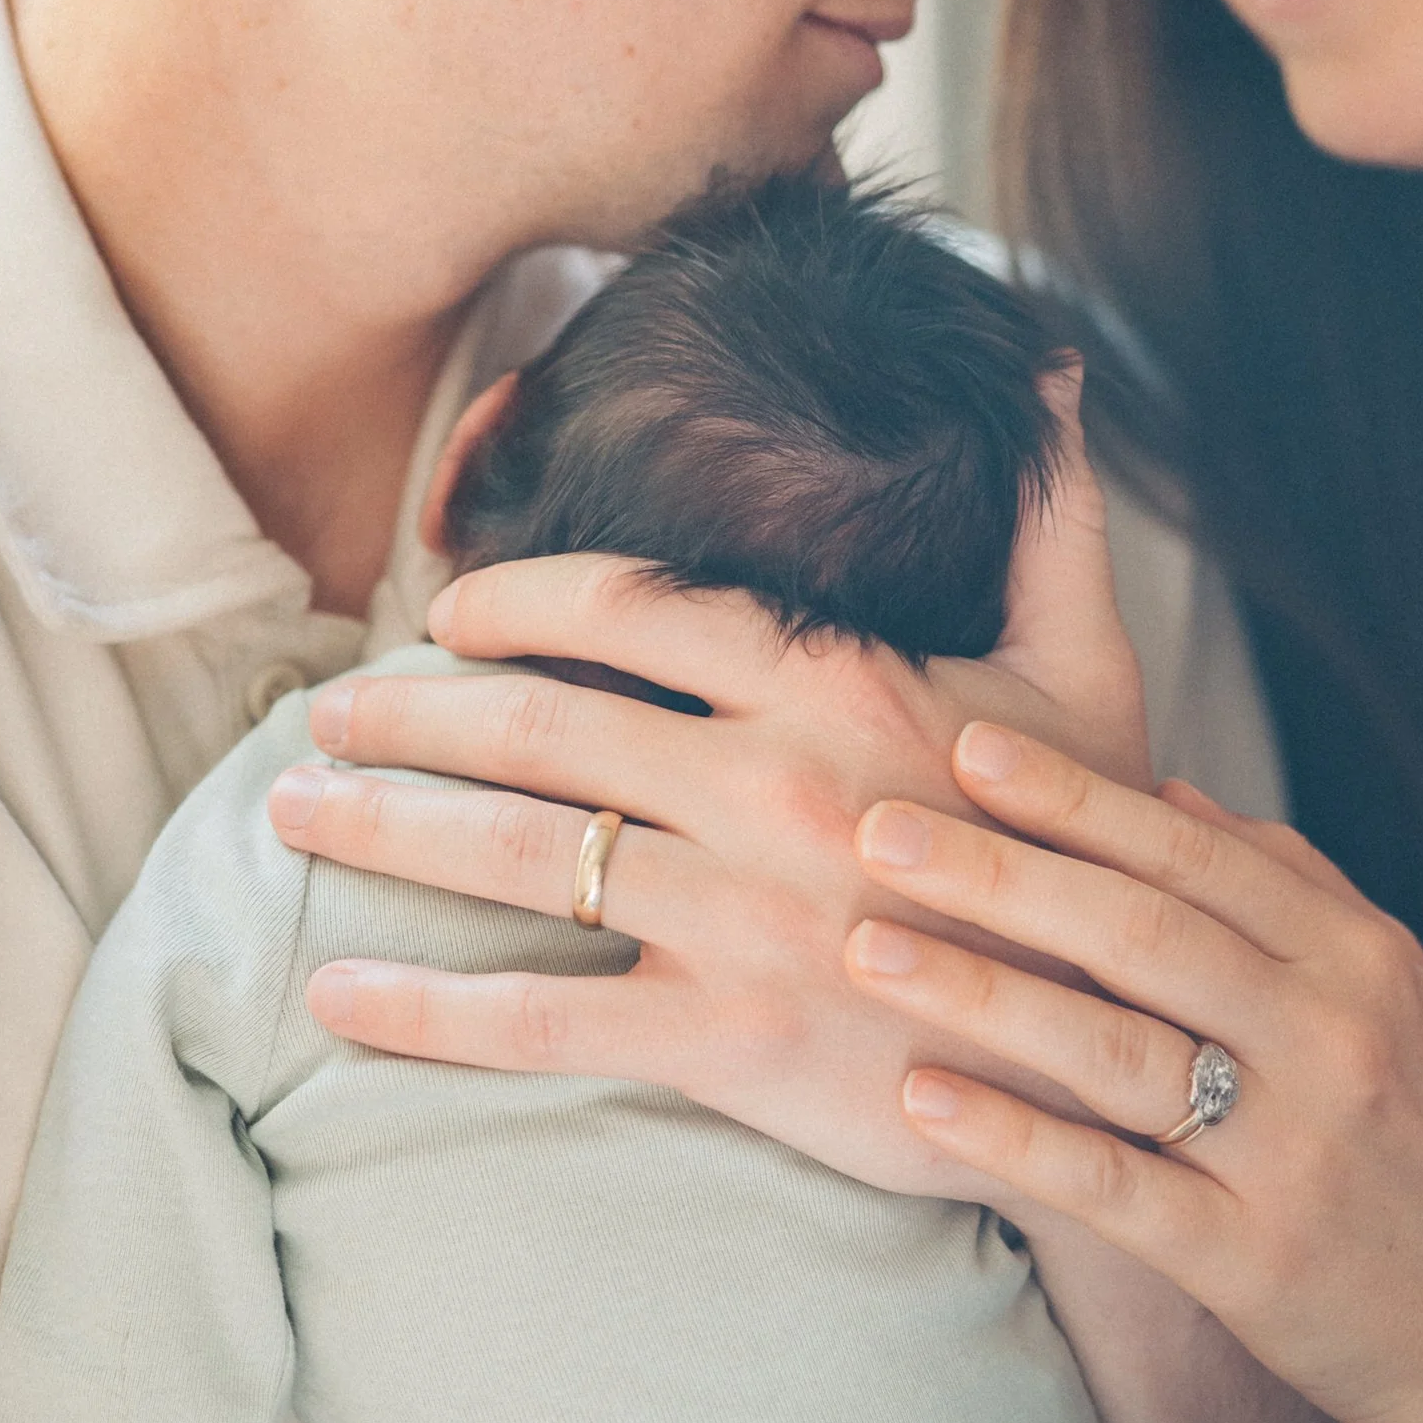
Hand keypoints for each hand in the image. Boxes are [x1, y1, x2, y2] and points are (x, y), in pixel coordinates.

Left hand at [269, 377, 1147, 1195]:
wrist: (1128, 1060)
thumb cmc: (1101, 865)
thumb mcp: (1096, 680)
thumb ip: (1057, 521)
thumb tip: (1058, 362)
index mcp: (839, 686)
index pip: (630, 608)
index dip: (516, 601)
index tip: (444, 614)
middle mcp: (774, 786)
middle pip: (536, 729)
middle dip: (404, 720)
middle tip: (319, 722)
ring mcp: (743, 914)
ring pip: (516, 856)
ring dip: (383, 830)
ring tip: (294, 819)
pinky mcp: (729, 1038)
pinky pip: (536, 1021)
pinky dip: (421, 1012)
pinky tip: (331, 1000)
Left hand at [839, 727, 1422, 1422]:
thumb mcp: (1390, 995)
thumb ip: (1284, 889)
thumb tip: (1164, 790)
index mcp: (1355, 958)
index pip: (1195, 854)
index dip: (1078, 798)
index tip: (966, 748)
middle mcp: (1331, 1037)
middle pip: (1143, 931)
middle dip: (1002, 871)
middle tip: (878, 826)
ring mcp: (1294, 1150)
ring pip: (1117, 1049)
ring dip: (982, 992)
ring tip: (866, 948)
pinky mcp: (1253, 1258)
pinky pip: (1113, 1185)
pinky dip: (1012, 1137)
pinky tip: (920, 1100)